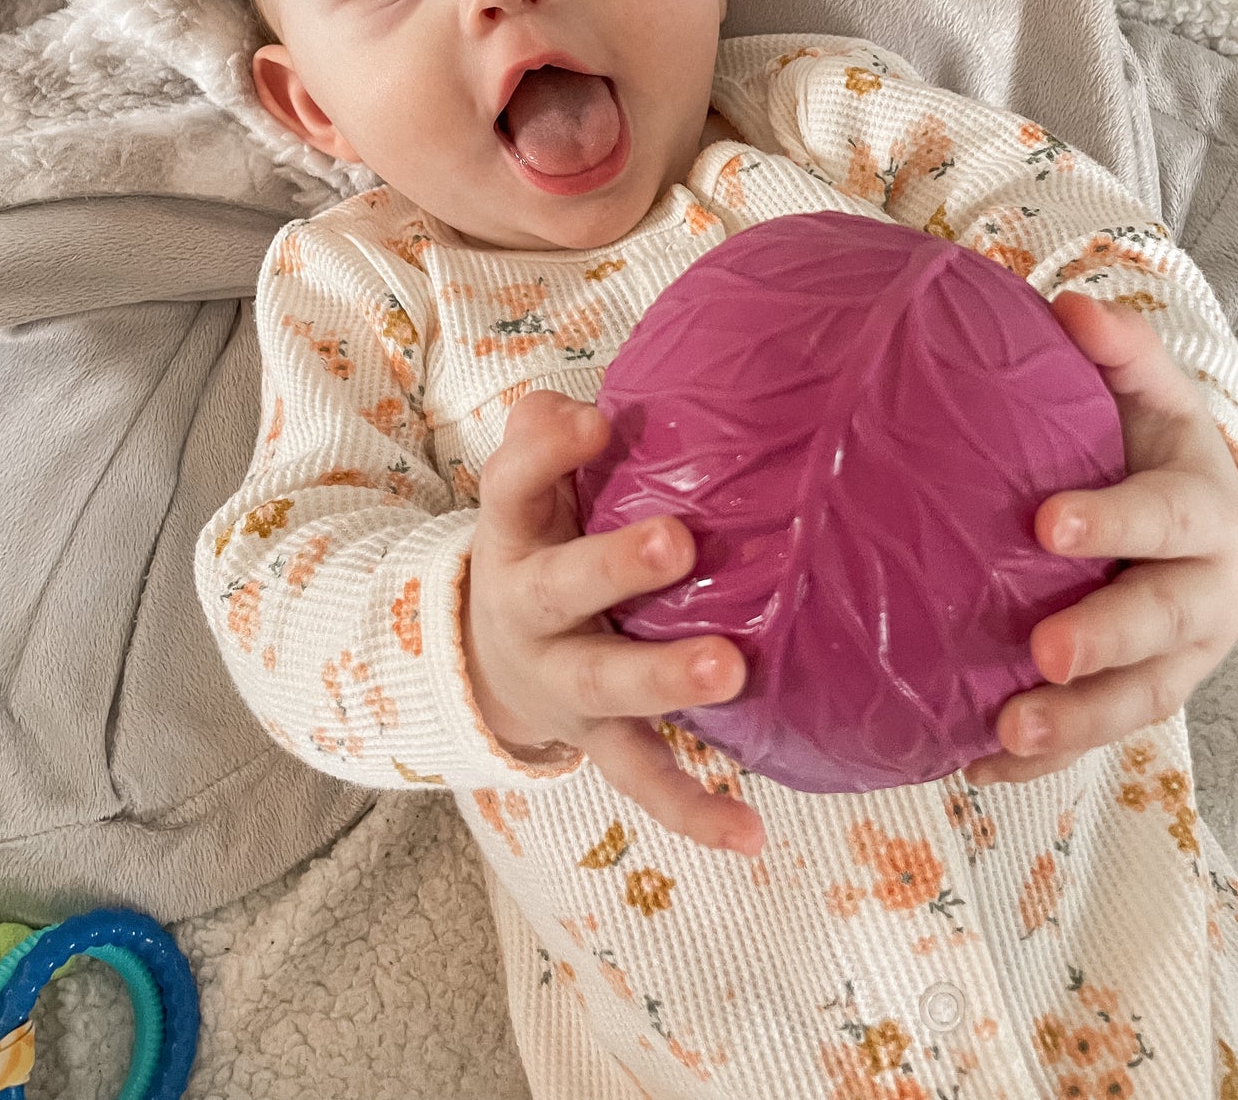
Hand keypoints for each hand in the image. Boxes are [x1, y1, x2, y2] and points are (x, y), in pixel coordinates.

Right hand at [462, 388, 764, 854]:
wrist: (488, 660)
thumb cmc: (543, 542)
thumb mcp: (531, 489)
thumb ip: (549, 436)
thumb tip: (586, 405)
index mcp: (513, 534)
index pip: (510, 484)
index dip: (545, 452)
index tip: (595, 423)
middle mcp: (527, 608)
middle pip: (560, 587)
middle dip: (614, 567)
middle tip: (678, 542)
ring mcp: (560, 680)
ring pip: (603, 685)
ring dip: (662, 678)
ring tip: (729, 670)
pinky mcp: (594, 738)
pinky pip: (641, 776)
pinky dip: (691, 807)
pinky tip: (749, 833)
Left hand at [966, 289, 1237, 785]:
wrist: (1197, 521)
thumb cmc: (1150, 445)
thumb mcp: (1147, 391)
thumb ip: (1116, 351)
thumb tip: (1071, 306)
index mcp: (1202, 509)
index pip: (1164, 516)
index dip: (1115, 521)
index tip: (1048, 523)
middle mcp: (1203, 592)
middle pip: (1163, 624)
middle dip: (1107, 641)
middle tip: (1045, 652)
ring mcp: (1179, 657)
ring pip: (1138, 701)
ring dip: (1076, 723)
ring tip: (1009, 731)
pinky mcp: (1140, 698)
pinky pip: (1095, 738)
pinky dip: (1038, 760)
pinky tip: (976, 762)